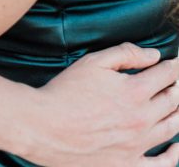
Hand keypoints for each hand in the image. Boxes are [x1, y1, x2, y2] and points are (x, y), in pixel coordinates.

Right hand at [33, 43, 178, 165]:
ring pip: (172, 128)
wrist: (45, 127)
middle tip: (177, 79)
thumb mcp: (93, 62)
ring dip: (178, 112)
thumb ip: (126, 54)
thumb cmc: (67, 91)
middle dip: (177, 86)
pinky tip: (177, 146)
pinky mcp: (128, 165)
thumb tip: (154, 55)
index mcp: (134, 91)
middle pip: (173, 100)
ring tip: (178, 103)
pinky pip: (163, 165)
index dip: (174, 65)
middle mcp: (142, 119)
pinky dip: (174, 155)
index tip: (176, 60)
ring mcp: (137, 145)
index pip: (166, 74)